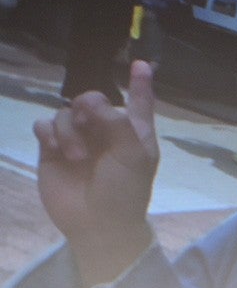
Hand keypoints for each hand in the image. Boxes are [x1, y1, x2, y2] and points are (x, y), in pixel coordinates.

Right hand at [35, 61, 160, 281]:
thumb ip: (118, 122)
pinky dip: (49, 132)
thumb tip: (94, 101)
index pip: (138, 103)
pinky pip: (45, 125)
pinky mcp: (52, 150)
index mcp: (133, 133)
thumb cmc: (124, 191)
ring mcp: (78, 140)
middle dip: (89, 104)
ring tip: (77, 156)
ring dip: (70, 129)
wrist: (96, 223)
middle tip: (88, 117)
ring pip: (67, 112)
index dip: (140, 84)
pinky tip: (54, 146)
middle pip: (92, 99)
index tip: (140, 64)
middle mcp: (106, 133)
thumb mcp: (133, 156)